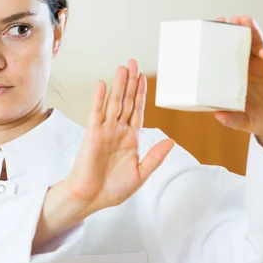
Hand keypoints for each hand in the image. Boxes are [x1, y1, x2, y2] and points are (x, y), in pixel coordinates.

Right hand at [66, 59, 174, 214]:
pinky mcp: (92, 135)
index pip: (138, 111)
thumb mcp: (141, 174)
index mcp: (131, 139)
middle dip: (131, 82)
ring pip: (114, 103)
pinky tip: (102, 85)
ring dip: (118, 85)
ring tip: (122, 67)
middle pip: (126, 101)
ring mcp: (105, 131)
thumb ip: (155, 157)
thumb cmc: (113, 189)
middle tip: (133, 62)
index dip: (141, 94)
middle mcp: (118, 132)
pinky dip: (99, 99)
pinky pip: (96, 113)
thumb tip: (171, 141)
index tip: (143, 77)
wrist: (91, 199)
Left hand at [213, 16, 262, 139]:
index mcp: (239, 75)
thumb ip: (232, 119)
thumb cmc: (258, 120)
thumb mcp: (243, 121)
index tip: (214, 26)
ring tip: (246, 21)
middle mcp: (253, 67)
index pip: (230, 54)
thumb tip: (218, 116)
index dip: (223, 41)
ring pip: (260, 46)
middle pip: (245, 44)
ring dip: (254, 33)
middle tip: (231, 18)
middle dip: (239, 30)